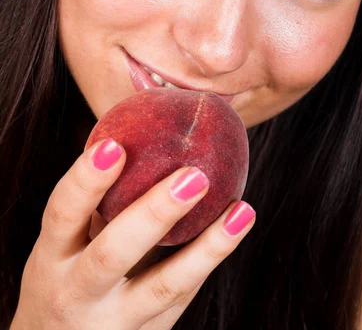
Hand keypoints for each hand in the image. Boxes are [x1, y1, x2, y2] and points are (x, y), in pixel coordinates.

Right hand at [10, 138, 255, 328]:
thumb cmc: (69, 268)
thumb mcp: (66, 240)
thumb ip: (97, 198)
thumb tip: (141, 121)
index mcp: (52, 254)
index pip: (62, 213)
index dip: (85, 180)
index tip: (114, 146)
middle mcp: (75, 291)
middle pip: (112, 254)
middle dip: (153, 214)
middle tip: (193, 176)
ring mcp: (114, 322)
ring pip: (163, 287)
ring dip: (207, 248)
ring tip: (240, 210)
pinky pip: (182, 297)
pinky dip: (209, 260)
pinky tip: (236, 225)